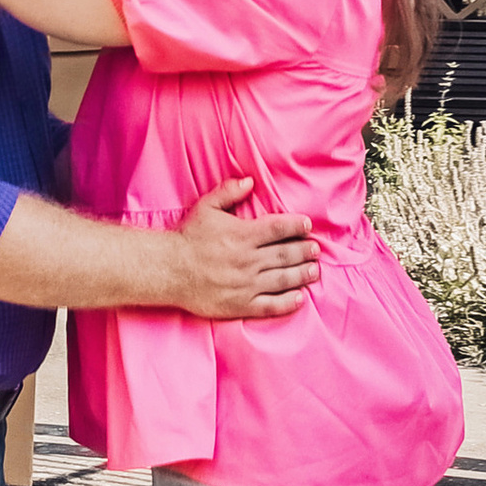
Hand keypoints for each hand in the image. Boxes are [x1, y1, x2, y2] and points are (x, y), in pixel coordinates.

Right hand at [163, 178, 316, 323]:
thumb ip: (229, 191)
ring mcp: (245, 284)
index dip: (297, 226)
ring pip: (282, 279)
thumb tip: (250, 180)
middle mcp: (247, 259)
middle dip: (305, 251)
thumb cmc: (188, 238)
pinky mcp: (240, 305)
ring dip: (302, 274)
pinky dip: (287, 302)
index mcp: (242, 234)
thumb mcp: (206, 207)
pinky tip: (299, 298)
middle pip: (285, 254)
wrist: (168, 270)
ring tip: (314, 271)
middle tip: (316, 250)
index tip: (307, 226)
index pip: (278, 228)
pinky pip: (270, 305)